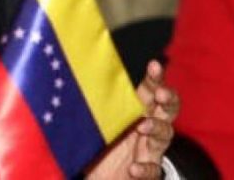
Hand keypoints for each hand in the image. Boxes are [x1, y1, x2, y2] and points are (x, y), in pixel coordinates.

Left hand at [86, 60, 179, 178]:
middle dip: (168, 98)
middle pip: (167, 108)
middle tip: (160, 95)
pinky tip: (134, 168)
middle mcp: (146, 127)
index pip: (149, 91)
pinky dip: (145, 168)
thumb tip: (65, 81)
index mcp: (134, 112)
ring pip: (165, 134)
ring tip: (143, 126)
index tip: (154, 65)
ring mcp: (149, 150)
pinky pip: (153, 169)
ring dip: (157, 127)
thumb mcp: (90, 123)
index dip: (155, 78)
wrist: (99, 179)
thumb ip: (86, 106)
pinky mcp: (147, 172)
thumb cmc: (95, 147)